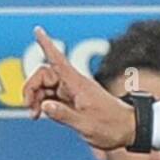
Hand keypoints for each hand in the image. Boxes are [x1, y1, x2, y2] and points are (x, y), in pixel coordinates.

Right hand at [23, 26, 135, 149]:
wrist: (129, 129)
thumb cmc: (112, 126)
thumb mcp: (87, 125)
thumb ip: (64, 115)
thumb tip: (44, 106)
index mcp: (78, 85)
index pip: (58, 61)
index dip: (47, 45)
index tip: (37, 30)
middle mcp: (74, 84)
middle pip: (43, 74)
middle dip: (30, 88)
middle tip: (29, 108)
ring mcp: (72, 91)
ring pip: (43, 86)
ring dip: (34, 98)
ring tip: (35, 116)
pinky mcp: (71, 100)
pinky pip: (49, 95)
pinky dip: (40, 103)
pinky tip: (39, 114)